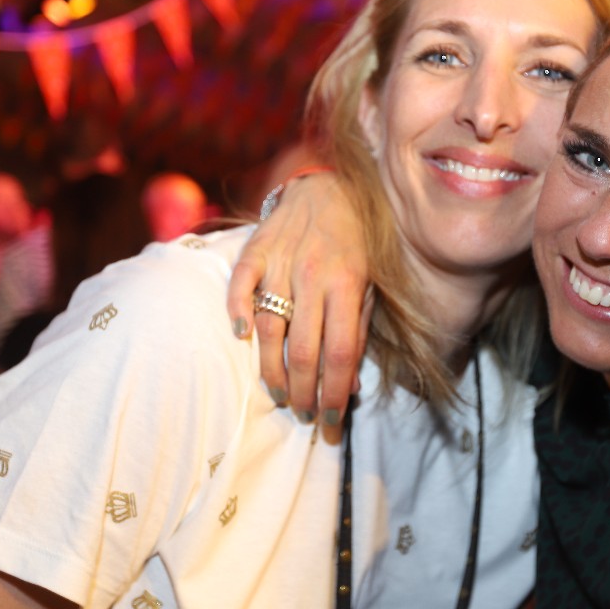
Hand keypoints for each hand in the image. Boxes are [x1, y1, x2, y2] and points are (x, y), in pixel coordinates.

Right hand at [225, 173, 370, 428]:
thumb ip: (360, 332)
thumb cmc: (355, 242)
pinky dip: (238, 310)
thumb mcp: (371, 284)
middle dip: (304, 393)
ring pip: (271, 327)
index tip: (331, 423)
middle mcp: (314, 275)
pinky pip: (241, 284)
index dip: (334, 394)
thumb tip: (349, 385)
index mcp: (349, 285)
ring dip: (273, 370)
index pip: (340, 353)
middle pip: (305, 349)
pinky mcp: (256, 249)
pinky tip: (241, 336)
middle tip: (304, 417)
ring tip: (281, 395)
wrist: (330, 185)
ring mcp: (282, 262)